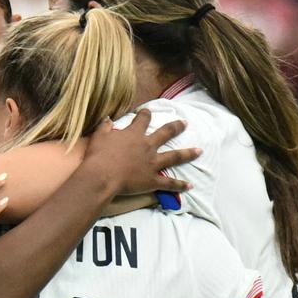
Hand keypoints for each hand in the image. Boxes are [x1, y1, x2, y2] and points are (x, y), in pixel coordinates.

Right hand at [80, 110, 200, 197]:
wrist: (103, 176)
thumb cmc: (98, 155)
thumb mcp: (99, 136)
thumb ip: (105, 126)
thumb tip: (108, 118)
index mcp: (134, 135)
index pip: (142, 120)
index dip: (145, 114)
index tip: (148, 111)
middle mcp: (147, 146)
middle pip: (166, 133)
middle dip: (176, 127)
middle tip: (185, 123)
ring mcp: (152, 163)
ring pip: (174, 157)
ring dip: (188, 153)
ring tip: (199, 151)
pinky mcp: (153, 180)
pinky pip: (169, 183)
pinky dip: (180, 185)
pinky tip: (190, 186)